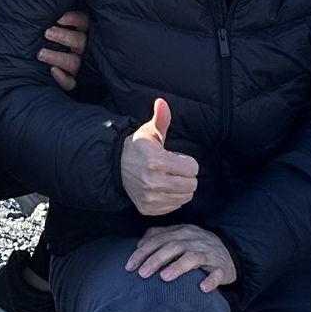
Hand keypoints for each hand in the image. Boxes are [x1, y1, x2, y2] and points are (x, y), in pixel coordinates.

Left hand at [38, 9, 88, 92]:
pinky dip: (62, 78)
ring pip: (74, 62)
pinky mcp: (70, 80)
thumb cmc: (41, 33)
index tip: (58, 18)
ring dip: (58, 57)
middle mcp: (80, 48)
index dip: (73, 19)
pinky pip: (70, 83)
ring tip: (41, 53)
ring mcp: (77, 65)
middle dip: (63, 36)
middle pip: (79, 41)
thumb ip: (51, 12)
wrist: (32, 59)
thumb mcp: (48, 20)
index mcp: (79, 30)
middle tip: (47, 32)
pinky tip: (52, 71)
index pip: (83, 22)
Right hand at [119, 96, 197, 215]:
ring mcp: (150, 198)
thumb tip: (162, 102)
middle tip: (175, 169)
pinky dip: (173, 198)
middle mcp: (153, 182)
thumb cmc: (139, 148)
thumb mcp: (150, 131)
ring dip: (181, 188)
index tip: (177, 158)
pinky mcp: (149, 209)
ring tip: (169, 178)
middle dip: (187, 176)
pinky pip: (174, 206)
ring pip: (185, 197)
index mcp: (156, 162)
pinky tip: (163, 188)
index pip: (192, 168)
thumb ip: (161, 118)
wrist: (118, 167)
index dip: (188, 162)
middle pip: (191, 185)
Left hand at [126, 222, 235, 292]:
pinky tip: (202, 288)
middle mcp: (194, 240)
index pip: (158, 240)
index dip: (143, 252)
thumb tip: (138, 244)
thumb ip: (159, 237)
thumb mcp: (179, 237)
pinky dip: (210, 280)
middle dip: (155, 259)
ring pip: (193, 258)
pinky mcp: (221, 268)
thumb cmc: (196, 246)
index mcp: (181, 232)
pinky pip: (216, 274)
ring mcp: (208, 253)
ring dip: (178, 267)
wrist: (228, 251)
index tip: (129, 266)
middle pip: (173, 247)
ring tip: (164, 277)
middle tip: (141, 273)